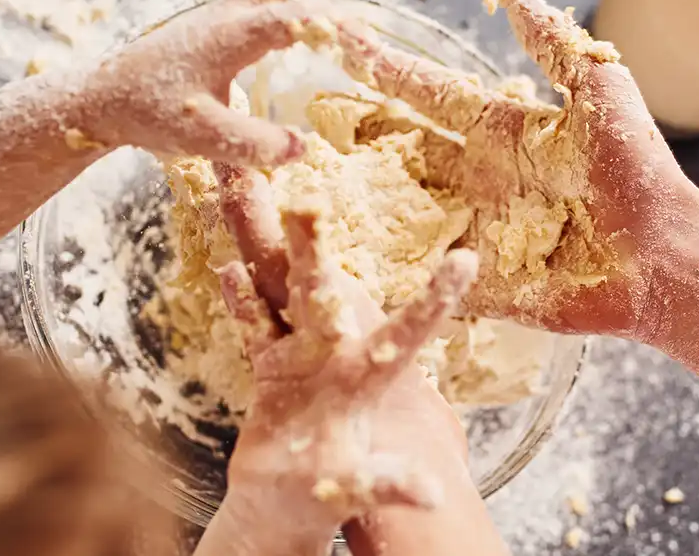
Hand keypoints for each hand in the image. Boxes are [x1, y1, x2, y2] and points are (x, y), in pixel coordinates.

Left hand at [69, 0, 384, 165]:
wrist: (105, 98)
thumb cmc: (149, 114)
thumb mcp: (201, 138)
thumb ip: (250, 144)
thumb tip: (301, 148)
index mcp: (228, 38)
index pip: (291, 20)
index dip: (332, 27)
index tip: (369, 45)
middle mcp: (228, 16)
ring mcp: (221, 13)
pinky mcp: (217, 23)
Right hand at [207, 178, 478, 538]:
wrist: (287, 504)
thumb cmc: (325, 500)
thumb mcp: (355, 490)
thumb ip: (384, 483)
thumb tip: (429, 496)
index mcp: (366, 381)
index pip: (407, 332)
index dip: (434, 299)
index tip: (467, 261)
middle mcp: (335, 357)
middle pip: (322, 293)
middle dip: (311, 247)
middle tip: (307, 201)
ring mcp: (302, 357)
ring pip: (284, 293)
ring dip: (271, 250)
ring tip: (253, 194)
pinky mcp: (272, 369)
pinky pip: (256, 327)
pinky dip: (243, 301)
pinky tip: (232, 267)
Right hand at [315, 0, 698, 340]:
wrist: (660, 254)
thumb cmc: (637, 170)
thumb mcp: (599, 88)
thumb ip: (552, 43)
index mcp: (501, 133)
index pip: (426, 92)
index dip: (383, 67)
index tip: (339, 37)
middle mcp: (477, 179)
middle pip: (398, 150)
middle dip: (350, 133)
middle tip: (296, 114)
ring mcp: (472, 231)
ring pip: (397, 210)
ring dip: (352, 201)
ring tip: (296, 187)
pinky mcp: (476, 283)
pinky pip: (418, 276)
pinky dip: (379, 272)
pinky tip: (331, 263)